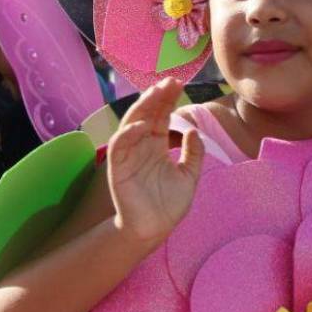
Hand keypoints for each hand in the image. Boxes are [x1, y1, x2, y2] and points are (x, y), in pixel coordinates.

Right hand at [107, 77, 203, 245]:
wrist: (154, 230)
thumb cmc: (169, 205)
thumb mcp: (189, 176)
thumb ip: (193, 154)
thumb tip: (194, 130)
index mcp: (157, 145)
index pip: (162, 116)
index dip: (169, 100)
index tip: (179, 84)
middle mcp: (141, 145)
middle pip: (148, 114)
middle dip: (157, 97)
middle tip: (170, 81)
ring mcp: (128, 155)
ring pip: (131, 123)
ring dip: (142, 108)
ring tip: (155, 93)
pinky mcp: (117, 168)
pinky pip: (119, 146)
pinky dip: (127, 134)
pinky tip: (140, 125)